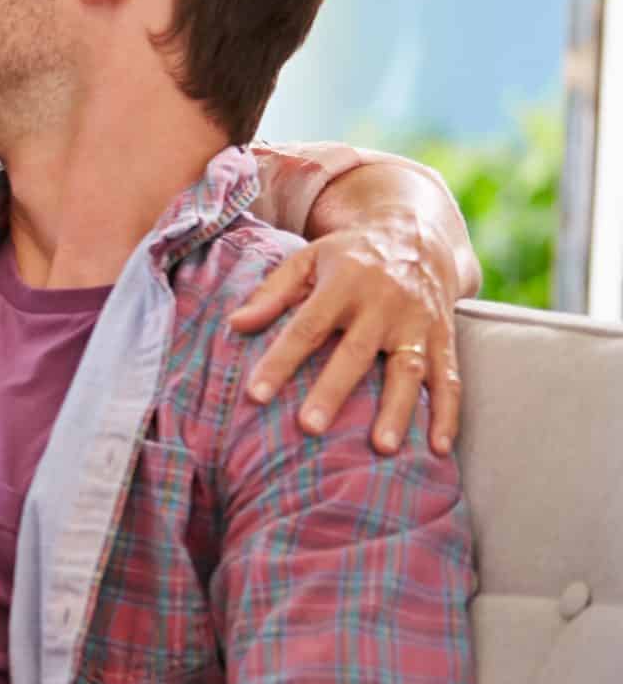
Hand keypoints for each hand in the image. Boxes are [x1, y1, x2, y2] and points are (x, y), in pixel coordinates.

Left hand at [228, 211, 461, 454]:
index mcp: (344, 283)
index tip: (255, 395)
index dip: (280, 361)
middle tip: (311, 427)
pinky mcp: (444, 337)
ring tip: (382, 448)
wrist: (418, 235)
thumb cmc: (350, 256)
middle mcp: (384, 303)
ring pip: (409, 369)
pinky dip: (448, 413)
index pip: (307, 326)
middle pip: (356, 352)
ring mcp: (418, 322)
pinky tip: (439, 448)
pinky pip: (449, 378)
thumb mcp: (308, 259)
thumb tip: (234, 325)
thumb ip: (272, 293)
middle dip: (333, 390)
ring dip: (398, 409)